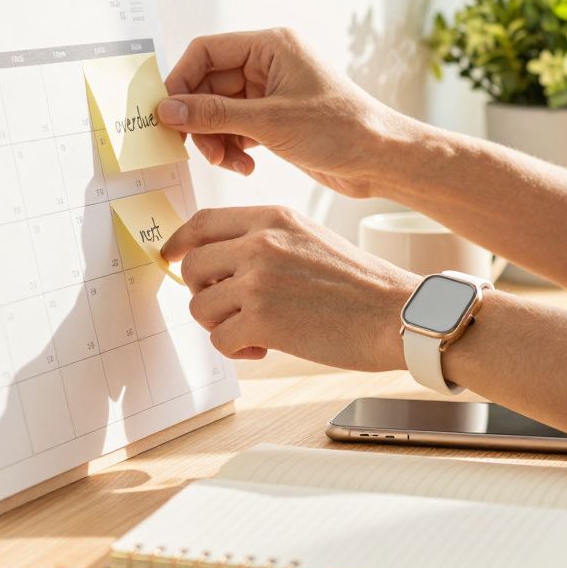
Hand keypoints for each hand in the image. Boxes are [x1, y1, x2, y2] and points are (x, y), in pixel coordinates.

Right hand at [158, 28, 397, 197]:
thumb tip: (168, 110)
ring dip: (216, 139)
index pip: (206, 51)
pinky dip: (233, 148)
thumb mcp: (268, 123)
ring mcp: (272, 94)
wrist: (381, 159)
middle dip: (200, 120)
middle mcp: (269, 65)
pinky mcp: (276, 120)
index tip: (168, 113)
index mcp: (270, 47)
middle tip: (200, 149)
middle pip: (209, 85)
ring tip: (228, 162)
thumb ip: (213, 115)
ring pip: (220, 111)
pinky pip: (236, 129)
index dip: (181, 81)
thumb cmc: (340, 129)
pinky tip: (244, 166)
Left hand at [162, 205, 419, 370]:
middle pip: (191, 267)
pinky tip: (264, 350)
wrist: (396, 315)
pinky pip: (220, 339)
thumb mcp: (309, 238)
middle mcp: (259, 242)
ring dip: (220, 325)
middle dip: (203, 294)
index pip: (202, 222)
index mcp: (271, 217)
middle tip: (230, 309)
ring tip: (255, 332)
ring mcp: (257, 280)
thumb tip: (217, 262)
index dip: (178, 243)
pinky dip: (237, 351)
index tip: (170, 258)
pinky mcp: (260, 320)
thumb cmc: (359, 285)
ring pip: (200, 306)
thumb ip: (264, 241)